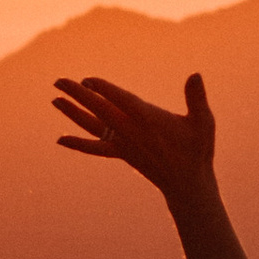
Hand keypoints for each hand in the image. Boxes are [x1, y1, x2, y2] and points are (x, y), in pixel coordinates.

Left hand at [52, 69, 218, 211]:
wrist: (187, 183)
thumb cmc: (197, 150)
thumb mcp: (204, 122)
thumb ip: (197, 99)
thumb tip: (195, 75)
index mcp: (149, 121)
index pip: (122, 101)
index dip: (104, 90)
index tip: (87, 80)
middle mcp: (132, 132)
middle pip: (100, 110)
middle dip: (79, 95)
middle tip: (58, 81)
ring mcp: (124, 144)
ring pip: (93, 127)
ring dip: (72, 113)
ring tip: (54, 100)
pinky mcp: (122, 153)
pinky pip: (96, 148)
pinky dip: (78, 143)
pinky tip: (60, 139)